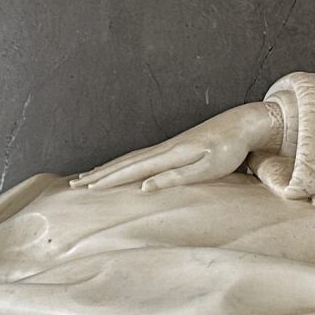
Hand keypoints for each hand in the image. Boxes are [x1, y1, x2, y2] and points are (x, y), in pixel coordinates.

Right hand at [71, 102, 283, 191]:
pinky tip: (118, 167)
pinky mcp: (171, 147)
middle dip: (98, 175)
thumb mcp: (205, 169)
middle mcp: (162, 149)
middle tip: (74, 184)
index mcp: (169, 156)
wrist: (241, 125)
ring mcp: (165, 146)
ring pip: (129, 159)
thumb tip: (144, 188)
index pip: (131, 170)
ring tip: (86, 176)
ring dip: (107, 168)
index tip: (86, 188)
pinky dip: (122, 163)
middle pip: (123, 163)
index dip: (107, 180)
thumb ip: (175, 178)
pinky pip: (139, 157)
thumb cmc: (228, 151)